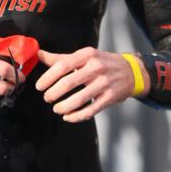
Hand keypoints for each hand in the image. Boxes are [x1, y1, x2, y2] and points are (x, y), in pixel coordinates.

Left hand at [35, 47, 149, 122]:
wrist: (131, 71)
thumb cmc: (103, 63)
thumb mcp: (84, 56)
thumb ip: (61, 58)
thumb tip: (39, 55)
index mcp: (87, 55)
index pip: (62, 65)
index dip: (48, 77)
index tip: (39, 86)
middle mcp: (96, 68)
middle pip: (69, 82)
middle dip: (53, 93)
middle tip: (47, 98)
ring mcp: (104, 83)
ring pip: (79, 99)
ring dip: (63, 107)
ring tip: (56, 108)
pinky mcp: (109, 98)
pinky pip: (90, 110)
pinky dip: (76, 116)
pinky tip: (68, 116)